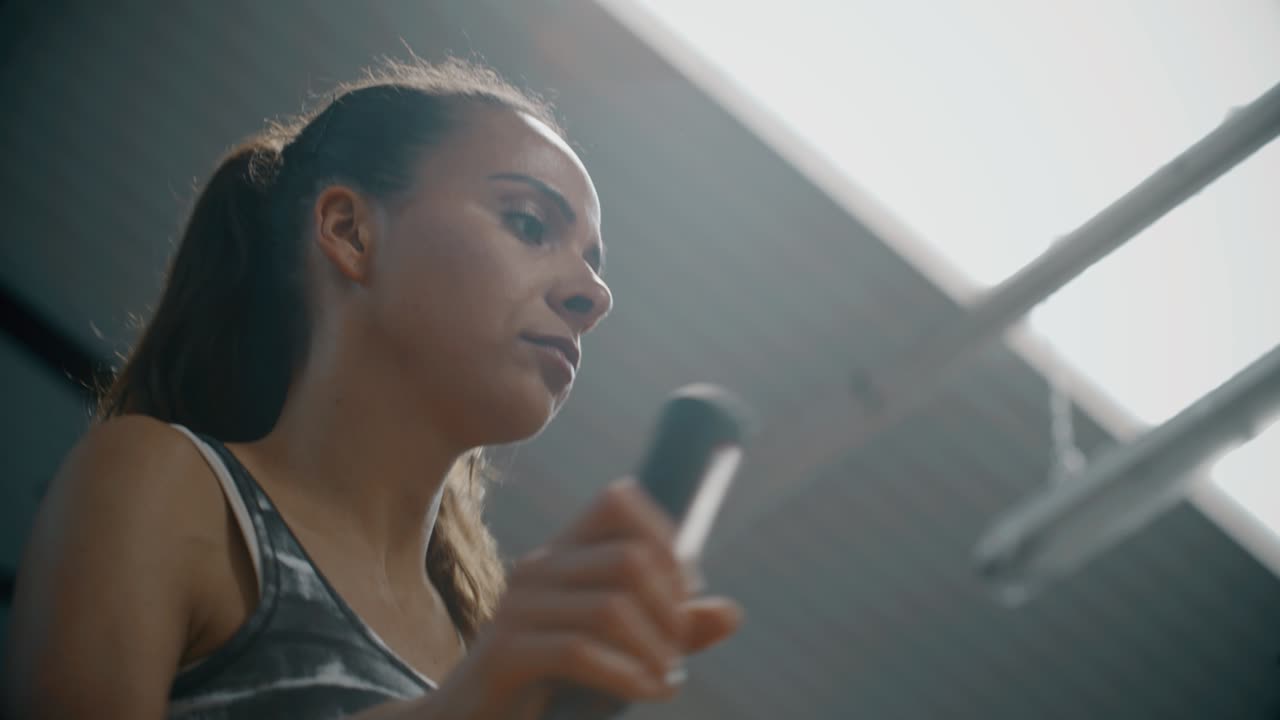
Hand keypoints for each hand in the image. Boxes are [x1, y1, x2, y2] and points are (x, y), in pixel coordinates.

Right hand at [430, 478, 742, 719]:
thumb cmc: (552, 683)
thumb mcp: (622, 651)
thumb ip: (672, 631)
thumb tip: (731, 613)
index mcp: (564, 553)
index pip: (619, 501)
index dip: (667, 539)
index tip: (687, 592)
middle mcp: (539, 568)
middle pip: (629, 558)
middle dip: (673, 609)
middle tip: (679, 652)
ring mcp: (517, 607)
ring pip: (612, 606)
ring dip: (656, 650)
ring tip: (667, 680)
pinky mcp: (505, 652)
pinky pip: (580, 651)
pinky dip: (627, 675)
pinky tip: (646, 693)